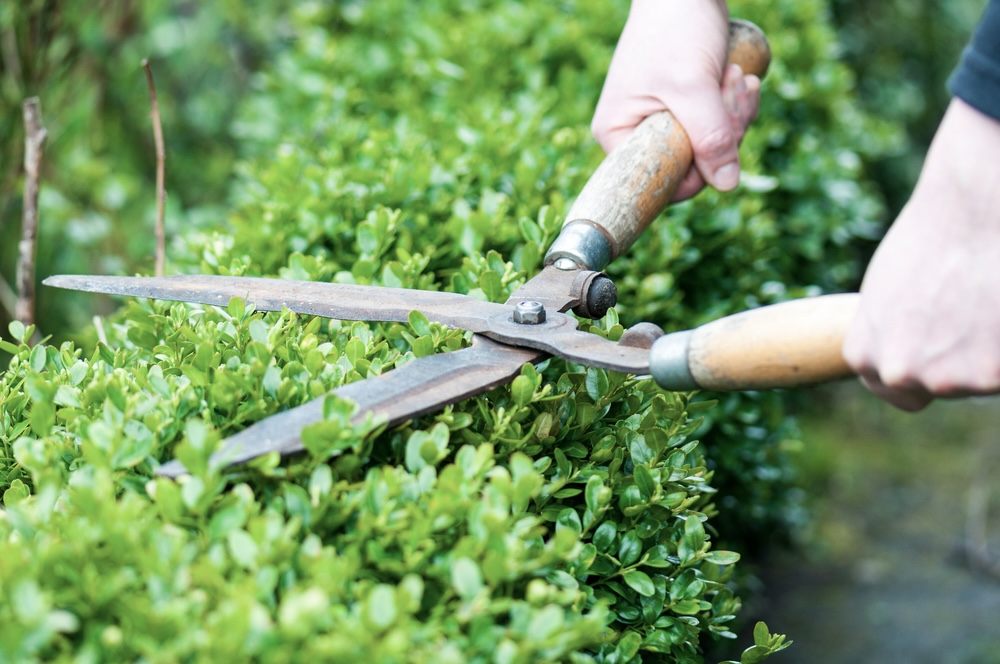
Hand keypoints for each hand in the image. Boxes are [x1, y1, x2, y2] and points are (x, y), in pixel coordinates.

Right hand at [591, 0, 759, 200]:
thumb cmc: (675, 30)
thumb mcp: (692, 86)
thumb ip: (710, 136)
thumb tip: (727, 184)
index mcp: (618, 135)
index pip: (659, 181)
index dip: (697, 169)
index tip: (720, 133)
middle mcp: (634, 133)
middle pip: (689, 165)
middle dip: (722, 131)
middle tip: (731, 87)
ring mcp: (660, 120)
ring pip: (708, 146)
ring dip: (733, 114)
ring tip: (735, 76)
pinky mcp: (684, 107)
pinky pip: (715, 126)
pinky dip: (733, 106)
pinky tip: (740, 77)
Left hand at [842, 98, 999, 410]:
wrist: (973, 208)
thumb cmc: (932, 238)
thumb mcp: (886, 293)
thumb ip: (889, 332)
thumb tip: (900, 349)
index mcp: (864, 355)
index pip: (894, 388)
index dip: (922, 367)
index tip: (937, 348)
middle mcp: (897, 372)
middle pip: (941, 386)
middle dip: (958, 358)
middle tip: (969, 311)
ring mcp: (945, 379)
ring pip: (979, 380)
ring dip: (989, 352)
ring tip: (984, 300)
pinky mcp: (990, 375)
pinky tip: (997, 309)